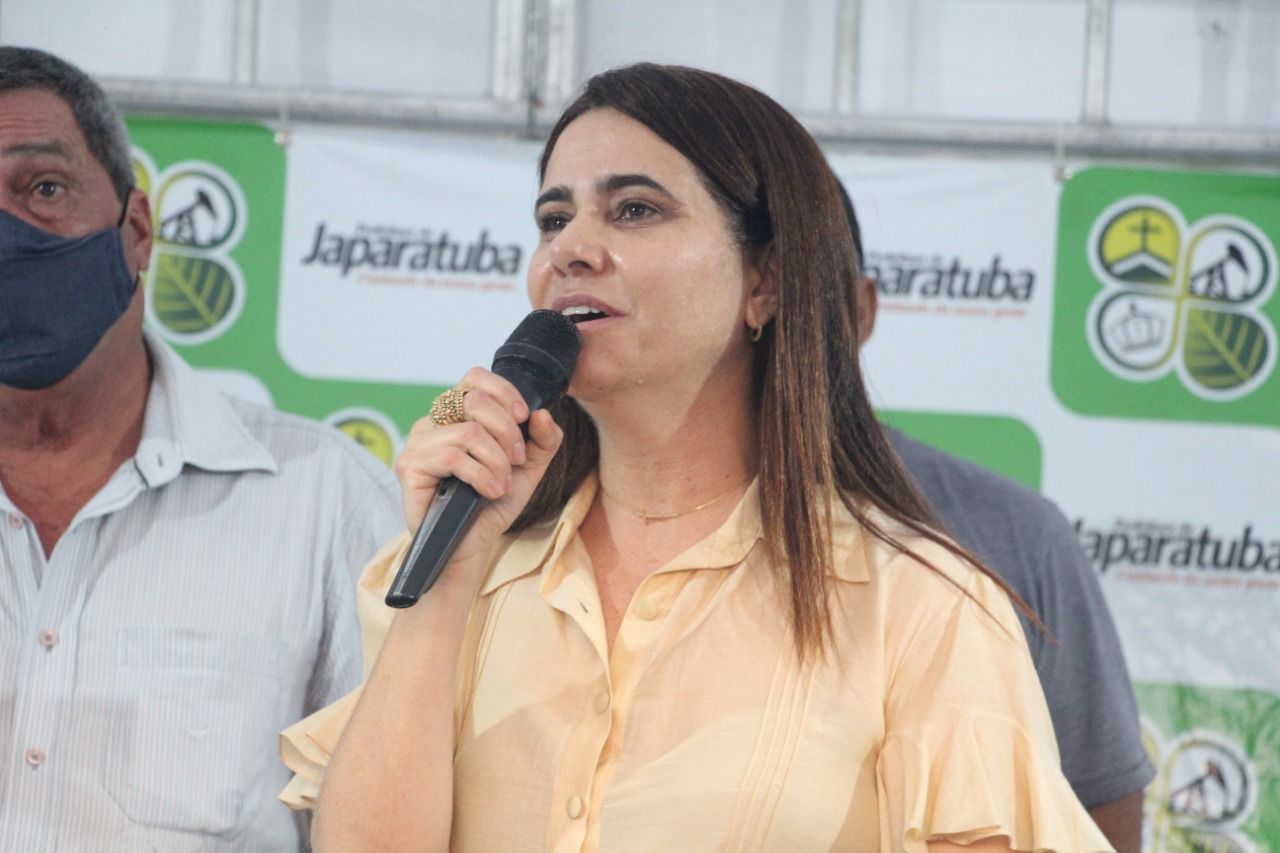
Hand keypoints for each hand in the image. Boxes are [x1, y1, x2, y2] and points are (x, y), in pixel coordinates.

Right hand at [395, 367, 563, 567]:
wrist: (469, 546)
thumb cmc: (492, 504)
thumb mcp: (528, 469)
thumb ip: (543, 440)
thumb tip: (542, 413)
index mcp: (457, 416)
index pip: (474, 378)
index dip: (504, 392)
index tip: (524, 418)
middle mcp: (433, 423)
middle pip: (474, 400)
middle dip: (507, 432)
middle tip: (516, 462)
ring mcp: (417, 443)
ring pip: (468, 432)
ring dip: (496, 462)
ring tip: (501, 485)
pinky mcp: (410, 466)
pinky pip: (453, 457)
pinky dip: (481, 475)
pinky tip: (489, 492)